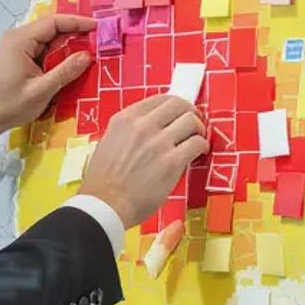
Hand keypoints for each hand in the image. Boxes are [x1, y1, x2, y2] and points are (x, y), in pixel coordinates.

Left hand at [0, 14, 96, 141]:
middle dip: (75, 32)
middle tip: (97, 39)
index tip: (97, 27)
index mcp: (20, 41)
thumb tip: (88, 55)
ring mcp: (18, 45)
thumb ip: (65, 72)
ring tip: (90, 48)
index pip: (53, 22)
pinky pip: (44, 47)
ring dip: (68, 43)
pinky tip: (72, 59)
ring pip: (49, 37)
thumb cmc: (11, 105)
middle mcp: (18, 37)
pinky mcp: (21, 54)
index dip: (76, 22)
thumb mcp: (41, 91)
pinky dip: (59, 52)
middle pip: (51, 27)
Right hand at [79, 95, 207, 226]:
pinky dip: (202, 146)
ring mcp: (158, 142)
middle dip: (190, 112)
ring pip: (191, 121)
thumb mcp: (108, 143)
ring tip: (198, 139)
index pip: (159, 99)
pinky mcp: (171, 161)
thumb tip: (149, 129)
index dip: (175, 105)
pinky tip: (199, 153)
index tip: (179, 112)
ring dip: (199, 129)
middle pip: (179, 104)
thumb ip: (128, 132)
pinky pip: (197, 144)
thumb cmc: (102, 182)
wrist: (104, 205)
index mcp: (124, 119)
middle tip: (194, 123)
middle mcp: (142, 126)